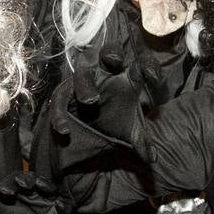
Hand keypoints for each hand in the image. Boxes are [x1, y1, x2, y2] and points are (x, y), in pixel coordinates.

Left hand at [0, 170, 71, 213]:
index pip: (19, 179)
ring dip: (47, 186)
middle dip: (29, 180)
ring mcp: (49, 202)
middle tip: (23, 184)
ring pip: (50, 190)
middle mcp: (36, 192)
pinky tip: (60, 206)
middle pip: (35, 180)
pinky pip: (64, 208)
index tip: (4, 192)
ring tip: (42, 186)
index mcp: (22, 188)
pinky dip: (63, 206)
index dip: (13, 181)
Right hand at [51, 45, 158, 163]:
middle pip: (109, 54)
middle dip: (112, 53)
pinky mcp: (64, 97)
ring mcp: (84, 84)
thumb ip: (142, 143)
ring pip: (82, 76)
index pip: (140, 66)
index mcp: (126, 79)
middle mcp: (105, 75)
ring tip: (91, 101)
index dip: (147, 66)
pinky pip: (60, 100)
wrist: (85, 134)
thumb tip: (153, 160)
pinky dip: (60, 115)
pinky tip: (65, 131)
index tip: (151, 75)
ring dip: (85, 86)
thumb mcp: (129, 134)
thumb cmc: (112, 124)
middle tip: (116, 60)